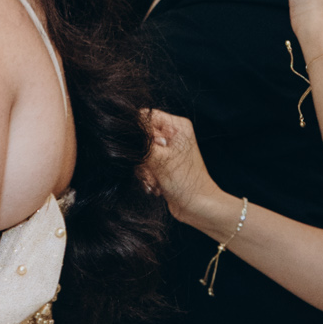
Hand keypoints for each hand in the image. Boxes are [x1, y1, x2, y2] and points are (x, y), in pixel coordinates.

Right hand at [140, 108, 227, 232]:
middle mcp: (173, 135)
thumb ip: (141, 143)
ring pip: (140, 153)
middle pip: (141, 137)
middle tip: (153, 170)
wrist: (197, 207)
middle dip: (142, 157)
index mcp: (177, 126)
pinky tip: (157, 185)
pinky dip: (147, 176)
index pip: (145, 116)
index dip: (138, 133)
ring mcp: (168, 150)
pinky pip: (144, 165)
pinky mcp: (163, 165)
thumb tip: (125, 133)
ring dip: (144, 170)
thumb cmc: (186, 183)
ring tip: (156, 180)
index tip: (141, 150)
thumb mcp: (160, 159)